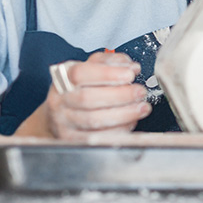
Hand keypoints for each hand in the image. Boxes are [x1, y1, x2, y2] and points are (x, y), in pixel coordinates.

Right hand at [36, 51, 150, 138]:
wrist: (61, 114)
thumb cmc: (81, 88)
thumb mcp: (93, 68)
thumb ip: (112, 62)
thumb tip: (131, 67)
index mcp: (63, 77)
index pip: (80, 73)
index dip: (107, 73)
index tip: (130, 74)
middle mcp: (60, 100)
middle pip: (88, 98)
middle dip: (120, 95)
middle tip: (140, 92)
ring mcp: (63, 122)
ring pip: (94, 120)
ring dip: (124, 114)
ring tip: (142, 107)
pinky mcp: (71, 140)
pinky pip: (97, 138)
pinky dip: (118, 131)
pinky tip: (131, 122)